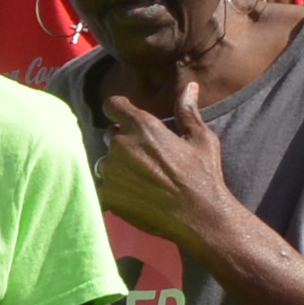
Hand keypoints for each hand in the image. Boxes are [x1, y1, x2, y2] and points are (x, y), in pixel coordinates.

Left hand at [91, 79, 237, 255]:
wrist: (201, 217)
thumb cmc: (204, 176)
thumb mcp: (202, 139)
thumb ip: (188, 112)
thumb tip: (190, 87)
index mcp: (144, 126)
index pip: (113, 105)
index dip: (118, 110)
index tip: (125, 118)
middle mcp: (122, 145)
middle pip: (110, 135)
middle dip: (123, 142)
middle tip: (144, 159)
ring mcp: (112, 171)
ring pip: (104, 161)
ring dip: (117, 167)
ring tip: (140, 181)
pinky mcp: (108, 196)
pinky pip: (99, 187)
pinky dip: (110, 190)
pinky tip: (130, 196)